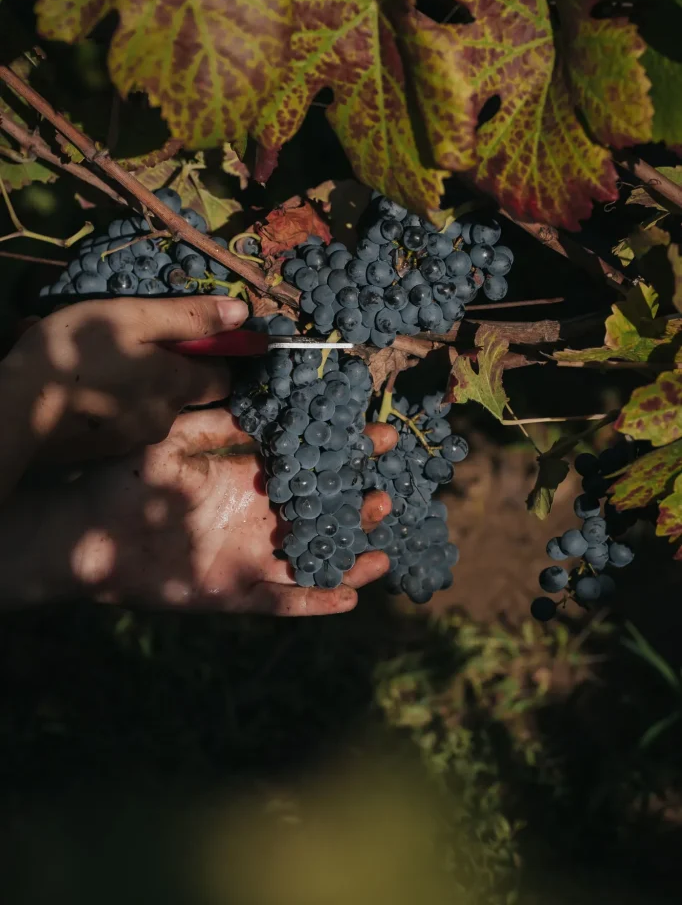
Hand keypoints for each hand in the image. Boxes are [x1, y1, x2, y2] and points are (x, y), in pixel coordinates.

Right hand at [0, 295, 247, 463]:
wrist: (17, 412)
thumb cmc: (77, 353)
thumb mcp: (134, 318)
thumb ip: (189, 317)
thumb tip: (242, 314)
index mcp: (178, 387)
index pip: (223, 378)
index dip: (213, 355)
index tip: (188, 336)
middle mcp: (164, 420)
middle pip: (182, 392)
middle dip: (165, 367)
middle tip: (127, 341)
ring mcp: (132, 440)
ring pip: (147, 404)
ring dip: (131, 382)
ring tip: (92, 358)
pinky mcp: (103, 450)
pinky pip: (118, 419)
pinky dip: (107, 401)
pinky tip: (77, 382)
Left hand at [58, 410, 396, 615]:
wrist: (86, 534)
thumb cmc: (124, 483)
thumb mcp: (175, 441)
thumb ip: (217, 426)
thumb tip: (260, 403)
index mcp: (246, 481)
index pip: (306, 466)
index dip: (343, 453)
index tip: (380, 436)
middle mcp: (254, 520)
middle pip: (318, 516)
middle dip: (355, 507)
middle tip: (390, 494)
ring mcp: (245, 559)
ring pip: (309, 561)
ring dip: (345, 557)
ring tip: (384, 554)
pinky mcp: (231, 592)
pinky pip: (281, 599)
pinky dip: (313, 600)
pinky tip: (348, 596)